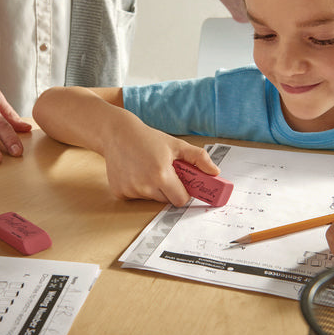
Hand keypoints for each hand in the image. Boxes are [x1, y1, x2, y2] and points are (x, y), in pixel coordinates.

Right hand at [102, 111, 219, 205]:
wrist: (117, 133)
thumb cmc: (148, 138)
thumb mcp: (176, 145)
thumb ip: (199, 158)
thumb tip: (215, 172)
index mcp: (161, 174)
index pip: (181, 200)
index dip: (184, 192)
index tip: (183, 184)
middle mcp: (144, 185)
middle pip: (166, 201)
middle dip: (169, 189)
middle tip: (164, 172)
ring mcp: (130, 190)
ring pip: (151, 199)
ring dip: (153, 188)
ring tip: (148, 169)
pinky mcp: (119, 192)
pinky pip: (136, 197)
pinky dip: (138, 188)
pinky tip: (135, 172)